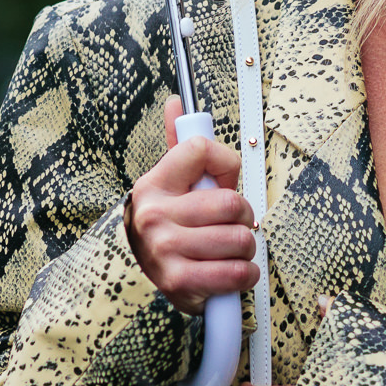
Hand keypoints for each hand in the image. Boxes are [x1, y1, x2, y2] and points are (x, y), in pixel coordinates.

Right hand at [127, 97, 259, 315]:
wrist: (139, 279)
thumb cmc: (165, 228)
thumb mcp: (168, 185)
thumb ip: (178, 146)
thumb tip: (178, 103)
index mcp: (154, 185)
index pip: (202, 149)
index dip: (226, 165)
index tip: (222, 181)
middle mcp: (155, 215)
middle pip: (232, 203)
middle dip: (243, 218)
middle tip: (232, 225)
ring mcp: (166, 250)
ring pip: (240, 239)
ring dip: (245, 248)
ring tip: (230, 250)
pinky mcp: (181, 282)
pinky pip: (237, 273)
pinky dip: (245, 274)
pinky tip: (233, 270)